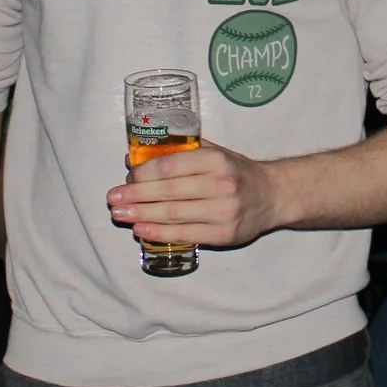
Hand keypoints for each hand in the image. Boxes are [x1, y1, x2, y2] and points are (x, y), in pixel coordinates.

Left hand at [107, 142, 287, 248]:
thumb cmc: (237, 172)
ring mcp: (224, 212)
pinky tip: (141, 229)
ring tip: (119, 215)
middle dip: (135, 196)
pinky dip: (159, 232)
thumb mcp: (214, 152)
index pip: (171, 167)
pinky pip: (184, 234)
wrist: (273, 196)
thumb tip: (135, 158)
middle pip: (168, 192)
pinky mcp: (224, 234)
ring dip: (141, 215)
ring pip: (173, 214)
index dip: (144, 173)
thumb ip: (179, 153)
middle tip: (112, 199)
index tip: (127, 177)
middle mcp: (221, 185)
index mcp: (216, 160)